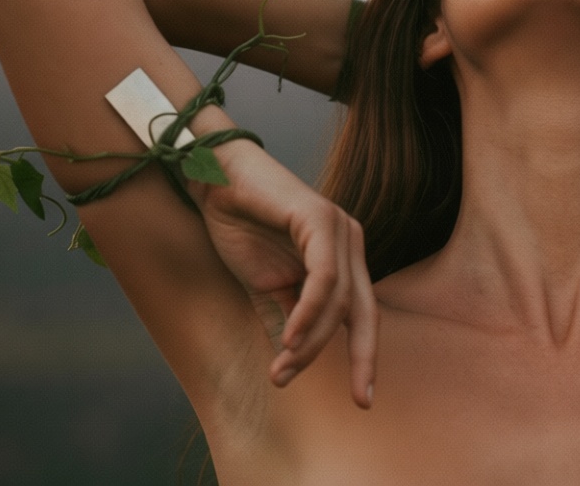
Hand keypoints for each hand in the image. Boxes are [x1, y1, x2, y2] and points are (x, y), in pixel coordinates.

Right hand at [187, 139, 377, 408]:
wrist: (214, 179)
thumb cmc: (241, 225)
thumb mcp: (267, 284)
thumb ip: (285, 319)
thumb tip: (290, 366)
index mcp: (344, 258)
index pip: (363, 315)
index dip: (364, 357)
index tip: (363, 400)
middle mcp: (350, 242)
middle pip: (365, 312)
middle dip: (364, 358)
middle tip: (360, 400)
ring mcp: (340, 228)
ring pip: (339, 301)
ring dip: (310, 342)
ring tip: (283, 368)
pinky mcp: (320, 218)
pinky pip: (323, 276)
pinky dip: (308, 312)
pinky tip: (288, 338)